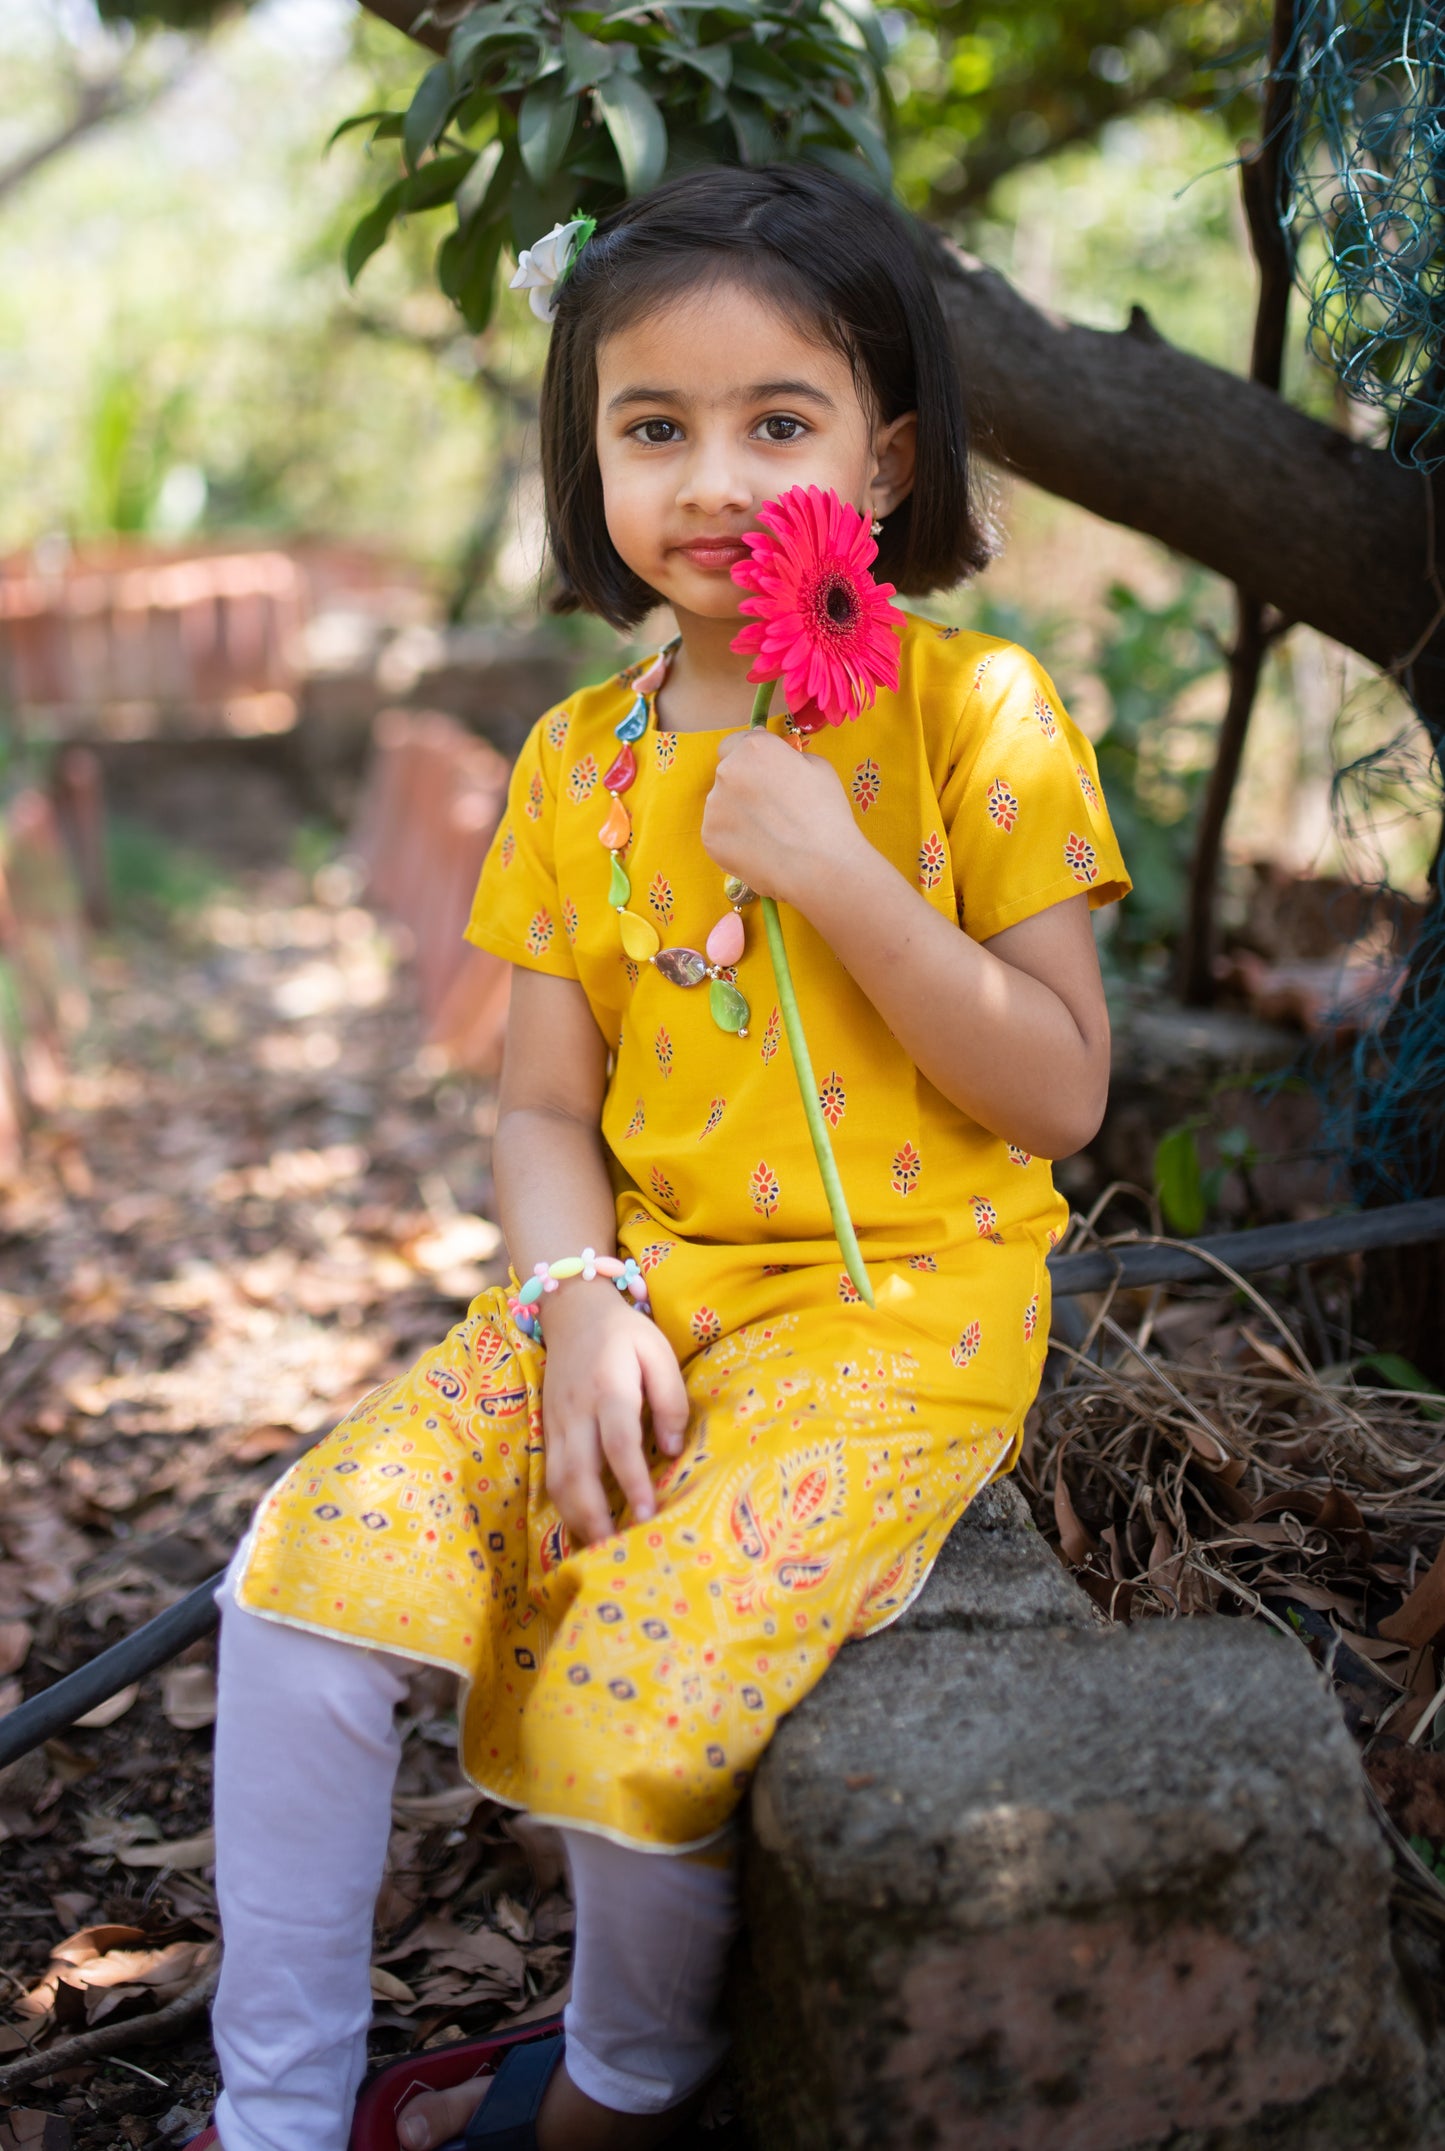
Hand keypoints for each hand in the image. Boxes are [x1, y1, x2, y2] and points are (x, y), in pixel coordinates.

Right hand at [537, 1283, 688, 1547]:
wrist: (572, 1310)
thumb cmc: (624, 1334)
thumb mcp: (658, 1353)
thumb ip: (670, 1400)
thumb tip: (671, 1451)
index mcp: (609, 1389)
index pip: (619, 1442)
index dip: (633, 1482)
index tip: (649, 1515)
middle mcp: (577, 1410)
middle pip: (578, 1472)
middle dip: (595, 1517)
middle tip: (617, 1552)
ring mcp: (556, 1422)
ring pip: (558, 1480)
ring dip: (576, 1518)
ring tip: (600, 1549)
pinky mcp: (547, 1429)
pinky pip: (550, 1474)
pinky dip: (564, 1505)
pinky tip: (583, 1523)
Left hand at [701, 730, 860, 903]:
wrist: (819, 865)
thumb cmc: (826, 813)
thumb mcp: (818, 767)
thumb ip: (787, 759)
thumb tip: (777, 764)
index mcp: (753, 749)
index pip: (735, 744)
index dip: (750, 759)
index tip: (763, 773)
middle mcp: (726, 772)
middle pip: (728, 775)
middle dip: (744, 787)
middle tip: (771, 810)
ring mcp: (714, 807)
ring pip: (722, 805)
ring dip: (738, 814)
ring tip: (768, 835)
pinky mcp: (710, 838)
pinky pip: (720, 833)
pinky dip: (735, 840)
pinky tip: (760, 851)